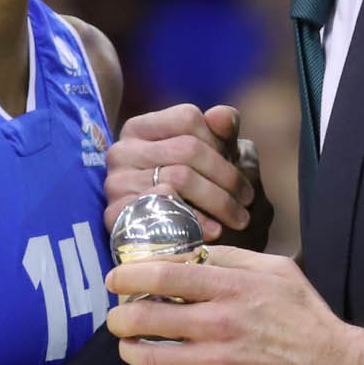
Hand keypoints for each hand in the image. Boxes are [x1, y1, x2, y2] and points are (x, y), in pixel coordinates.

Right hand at [103, 104, 265, 246]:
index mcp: (142, 128)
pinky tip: (215, 231)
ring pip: (180, 177)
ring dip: (219, 201)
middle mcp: (122, 150)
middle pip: (188, 149)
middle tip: (247, 199)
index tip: (238, 164)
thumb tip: (224, 116)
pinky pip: (163, 208)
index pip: (188, 118)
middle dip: (226, 176)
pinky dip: (196, 220)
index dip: (220, 142)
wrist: (172, 249)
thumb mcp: (214, 161)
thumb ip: (222, 135)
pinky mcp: (116, 214)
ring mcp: (116, 182)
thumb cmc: (197, 196)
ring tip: (239, 217)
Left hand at [106, 246, 363, 364]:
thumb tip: (191, 253)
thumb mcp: (277, 270)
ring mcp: (218, 361)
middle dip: (121, 317)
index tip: (116, 279)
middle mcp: (219, 322)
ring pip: (150, 356)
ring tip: (129, 348)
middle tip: (117, 319)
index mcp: (231, 286)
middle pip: (147, 315)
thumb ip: (232, 258)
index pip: (164, 274)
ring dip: (129, 352)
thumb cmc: (308, 318)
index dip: (129, 276)